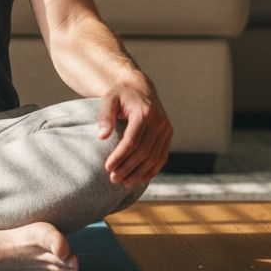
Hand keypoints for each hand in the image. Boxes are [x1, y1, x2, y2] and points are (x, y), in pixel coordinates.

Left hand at [98, 71, 172, 185]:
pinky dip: (152, 170)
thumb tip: (101, 137)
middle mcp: (159, 122)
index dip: (120, 157)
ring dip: (140, 173)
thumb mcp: (109, 99)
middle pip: (144, 152)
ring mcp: (166, 129)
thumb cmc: (121, 94)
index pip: (132, 141)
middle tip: (113, 179)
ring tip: (124, 182)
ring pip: (154, 158)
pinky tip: (140, 179)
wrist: (140, 87)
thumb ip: (105, 116)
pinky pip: (162, 157)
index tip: (108, 167)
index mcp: (144, 113)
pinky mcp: (168, 134)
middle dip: (128, 168)